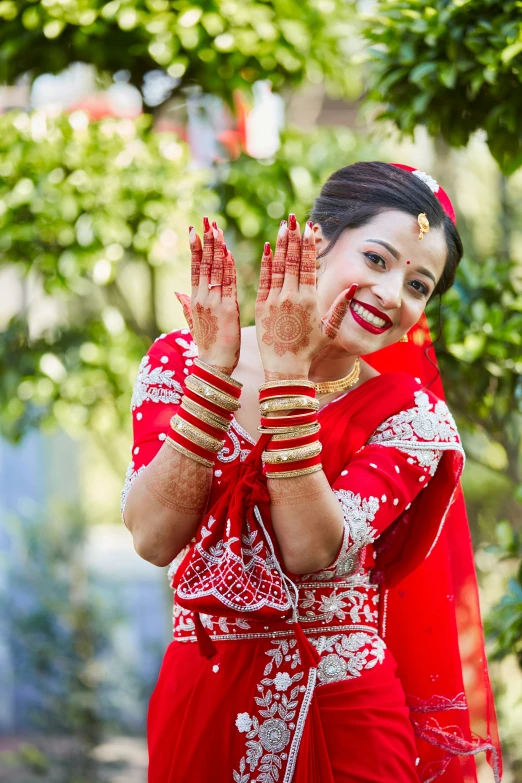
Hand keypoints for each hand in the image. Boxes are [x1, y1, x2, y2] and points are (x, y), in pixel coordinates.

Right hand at [175, 217, 240, 374]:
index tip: (195, 230)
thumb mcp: (193, 324)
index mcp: (195, 300)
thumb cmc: (207, 347)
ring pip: (215, 270)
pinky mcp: (228, 309)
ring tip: (216, 228)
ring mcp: (214, 302)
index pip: (195, 268)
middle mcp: (202, 298)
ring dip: (217, 248)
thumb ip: (185, 306)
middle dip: (205, 241)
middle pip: (204, 264)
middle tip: (207, 220)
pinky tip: (228, 252)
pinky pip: (228, 283)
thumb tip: (176, 292)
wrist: (214, 365)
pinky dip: (228, 267)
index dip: (195, 248)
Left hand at [255, 214, 357, 378]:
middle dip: (294, 237)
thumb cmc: (310, 351)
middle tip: (293, 218)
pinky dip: (266, 263)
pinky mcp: (260, 307)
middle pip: (293, 260)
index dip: (308, 244)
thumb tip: (353, 286)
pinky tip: (268, 248)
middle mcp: (292, 296)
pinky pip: (264, 280)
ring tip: (282, 226)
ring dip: (281, 244)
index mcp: (310, 300)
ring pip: (278, 266)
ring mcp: (274, 300)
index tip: (308, 228)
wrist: (286, 369)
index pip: (309, 265)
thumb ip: (341, 306)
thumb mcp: (330, 329)